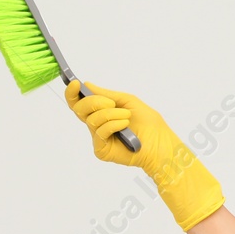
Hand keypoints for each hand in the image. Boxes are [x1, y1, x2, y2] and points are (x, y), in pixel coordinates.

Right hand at [64, 80, 223, 229]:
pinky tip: (125, 125)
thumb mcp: (127, 101)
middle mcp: (97, 124)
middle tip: (111, 103)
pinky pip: (99, 132)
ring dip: (110, 114)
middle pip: (79, 109)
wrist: (161, 142)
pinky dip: (112, 124)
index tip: (75, 83)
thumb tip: (86, 85)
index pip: (79, 102)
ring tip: (126, 117)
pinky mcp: (101, 150)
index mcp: (101, 112)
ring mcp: (98, 138)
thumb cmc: (149, 123)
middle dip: (93, 102)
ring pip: (91, 119)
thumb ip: (106, 94)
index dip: (73, 93)